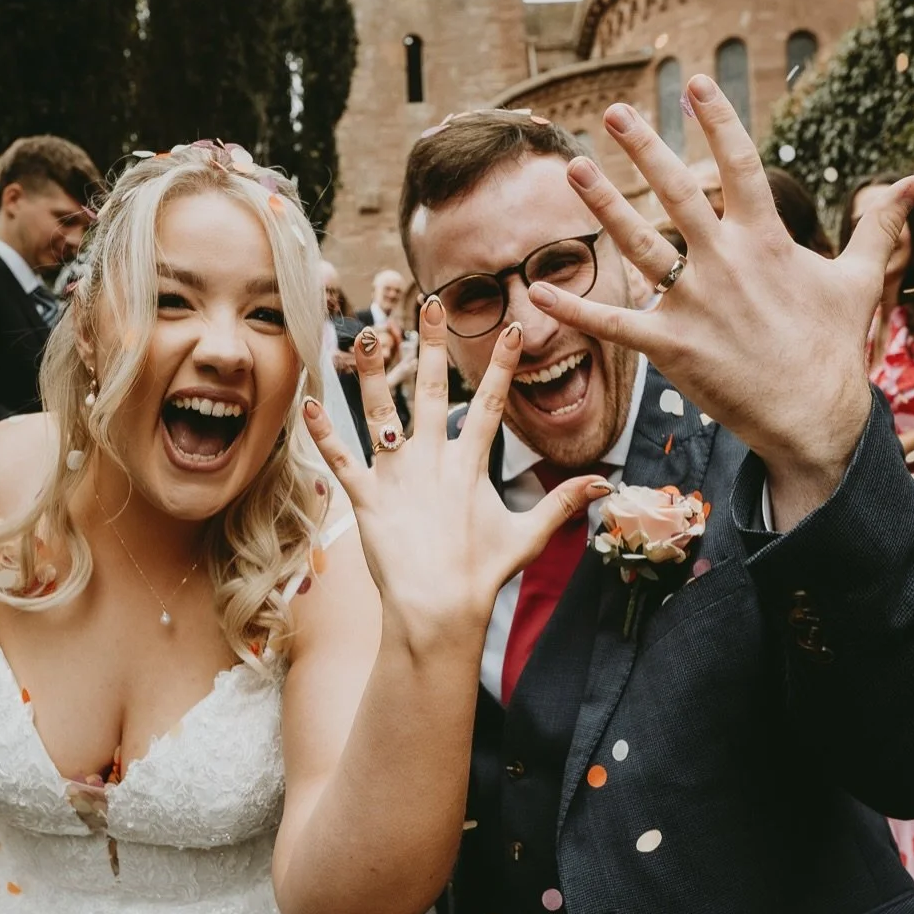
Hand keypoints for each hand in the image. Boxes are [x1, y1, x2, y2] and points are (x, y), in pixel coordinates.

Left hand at [303, 300, 609, 642]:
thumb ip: (562, 503)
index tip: (511, 328)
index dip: (504, 366)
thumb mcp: (528, 536)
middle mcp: (433, 462)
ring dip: (372, 375)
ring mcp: (398, 478)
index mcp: (471, 466)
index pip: (493, 404)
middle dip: (434, 345)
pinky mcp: (367, 499)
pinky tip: (309, 403)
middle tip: (432, 305)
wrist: (438, 609)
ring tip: (364, 336)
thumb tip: (604, 484)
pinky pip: (342, 460)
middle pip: (434, 392)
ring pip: (382, 415)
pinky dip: (324, 433)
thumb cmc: (482, 575)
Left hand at [524, 79, 913, 524]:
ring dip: (603, 204)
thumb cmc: (833, 348)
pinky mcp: (670, 346)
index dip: (718, 120)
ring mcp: (695, 304)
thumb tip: (913, 181)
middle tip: (615, 111)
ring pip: (638, 243)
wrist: (815, 419)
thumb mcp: (856, 280)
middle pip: (677, 192)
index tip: (696, 82)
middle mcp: (726, 264)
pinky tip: (537, 290)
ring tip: (574, 167)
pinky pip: (613, 321)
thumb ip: (876, 226)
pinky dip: (574, 308)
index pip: (739, 165)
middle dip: (645, 147)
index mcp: (767, 241)